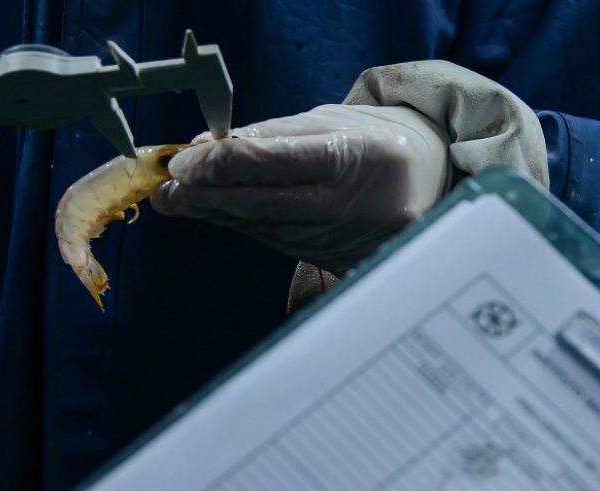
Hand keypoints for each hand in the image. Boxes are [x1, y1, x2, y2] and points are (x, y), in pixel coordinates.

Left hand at [151, 104, 449, 274]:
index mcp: (358, 156)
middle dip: (207, 198)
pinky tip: (219, 215)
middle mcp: (353, 204)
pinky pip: (279, 242)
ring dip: (218, 215)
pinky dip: (245, 227)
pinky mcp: (338, 260)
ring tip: (179, 202)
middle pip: (263, 204)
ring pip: (265, 228)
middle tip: (165, 191)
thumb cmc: (381, 142)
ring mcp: (345, 238)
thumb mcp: (334, 121)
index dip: (219, 164)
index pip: (273, 162)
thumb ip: (272, 136)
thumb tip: (206, 151)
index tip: (183, 162)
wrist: (434, 184)